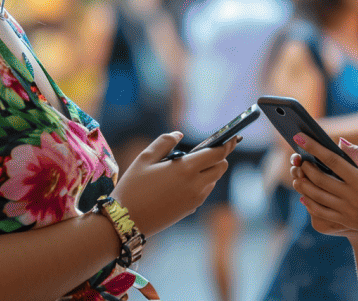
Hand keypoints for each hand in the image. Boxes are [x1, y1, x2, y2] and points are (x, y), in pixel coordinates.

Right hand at [111, 132, 235, 236]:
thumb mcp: (144, 158)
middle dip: (217, 158)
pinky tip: (179, 183)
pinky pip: (203, 192)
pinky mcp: (190, 210)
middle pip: (221, 168)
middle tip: (202, 152)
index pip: (217, 154)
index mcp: (186, 169)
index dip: (227, 144)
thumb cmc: (133, 187)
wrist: (125, 222)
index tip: (232, 138)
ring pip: (212, 180)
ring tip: (184, 168)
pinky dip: (199, 184)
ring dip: (207, 172)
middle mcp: (196, 185)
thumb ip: (164, 142)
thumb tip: (179, 134)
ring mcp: (195, 200)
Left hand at [290, 135, 357, 243]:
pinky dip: (310, 202)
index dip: (314, 148)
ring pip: (317, 197)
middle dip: (306, 166)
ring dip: (303, 184)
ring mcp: (348, 212)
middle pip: (321, 179)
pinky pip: (322, 213)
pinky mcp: (347, 223)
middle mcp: (353, 198)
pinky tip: (304, 194)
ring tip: (298, 173)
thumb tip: (339, 142)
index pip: (333, 161)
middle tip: (298, 157)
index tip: (300, 137)